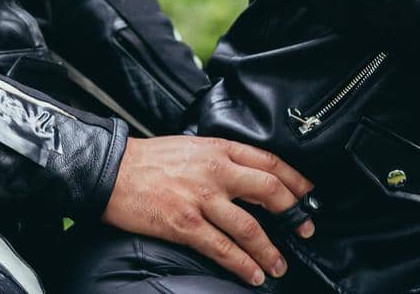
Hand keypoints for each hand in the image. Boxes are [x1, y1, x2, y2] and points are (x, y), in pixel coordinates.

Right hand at [102, 136, 315, 286]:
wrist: (111, 171)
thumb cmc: (149, 159)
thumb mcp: (192, 146)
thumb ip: (221, 158)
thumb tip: (248, 176)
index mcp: (219, 149)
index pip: (269, 162)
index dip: (295, 180)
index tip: (308, 196)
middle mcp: (215, 171)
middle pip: (269, 191)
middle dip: (292, 214)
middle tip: (304, 230)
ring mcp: (201, 198)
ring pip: (249, 227)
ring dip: (269, 250)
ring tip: (279, 265)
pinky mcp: (186, 224)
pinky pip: (222, 248)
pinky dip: (242, 264)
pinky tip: (253, 274)